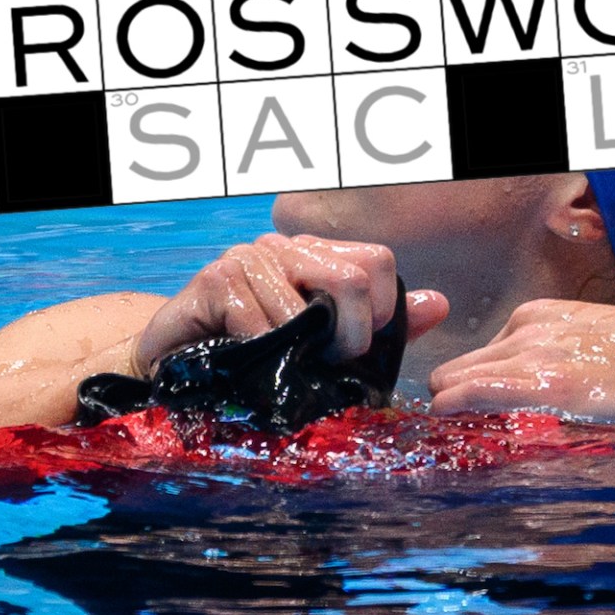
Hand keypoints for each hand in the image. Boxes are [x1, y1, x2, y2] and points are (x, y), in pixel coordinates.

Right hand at [133, 234, 447, 377]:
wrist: (175, 361)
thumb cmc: (253, 354)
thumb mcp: (324, 344)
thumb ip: (382, 324)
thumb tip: (439, 304)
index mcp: (316, 255)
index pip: (377, 262)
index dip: (378, 312)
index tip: (358, 347)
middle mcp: (284, 248)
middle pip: (350, 279)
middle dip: (349, 336)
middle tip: (329, 362)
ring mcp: (247, 258)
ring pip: (303, 311)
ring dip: (298, 355)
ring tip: (281, 366)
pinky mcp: (214, 280)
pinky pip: (260, 324)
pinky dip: (261, 356)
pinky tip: (248, 362)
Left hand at [426, 298, 614, 423]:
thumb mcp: (583, 340)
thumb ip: (550, 357)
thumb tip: (530, 392)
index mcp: (533, 317)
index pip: (476, 356)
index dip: (464, 386)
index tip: (463, 412)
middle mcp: (523, 330)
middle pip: (457, 367)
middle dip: (449, 396)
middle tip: (450, 430)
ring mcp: (530, 354)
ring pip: (456, 380)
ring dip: (450, 405)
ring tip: (451, 435)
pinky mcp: (542, 384)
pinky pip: (475, 392)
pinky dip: (452, 406)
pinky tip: (443, 418)